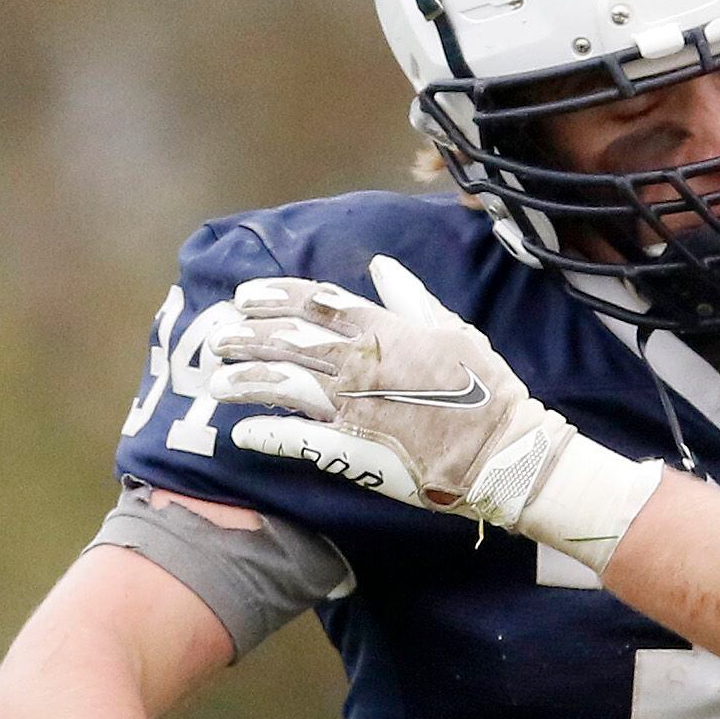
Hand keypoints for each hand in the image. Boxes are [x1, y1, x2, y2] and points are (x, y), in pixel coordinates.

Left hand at [210, 257, 572, 528]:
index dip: (274, 297)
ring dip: (245, 380)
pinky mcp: (352, 449)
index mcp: (384, 329)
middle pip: (288, 341)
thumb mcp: (454, 331)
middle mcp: (360, 363)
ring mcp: (352, 406)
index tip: (244, 297)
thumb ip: (411, 299)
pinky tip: (243, 432)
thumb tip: (381, 266)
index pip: (315, 303)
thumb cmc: (486, 389)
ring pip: (283, 384)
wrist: (503, 452)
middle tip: (217, 337)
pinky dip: (267, 433)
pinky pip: (297, 438)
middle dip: (246, 335)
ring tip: (218, 382)